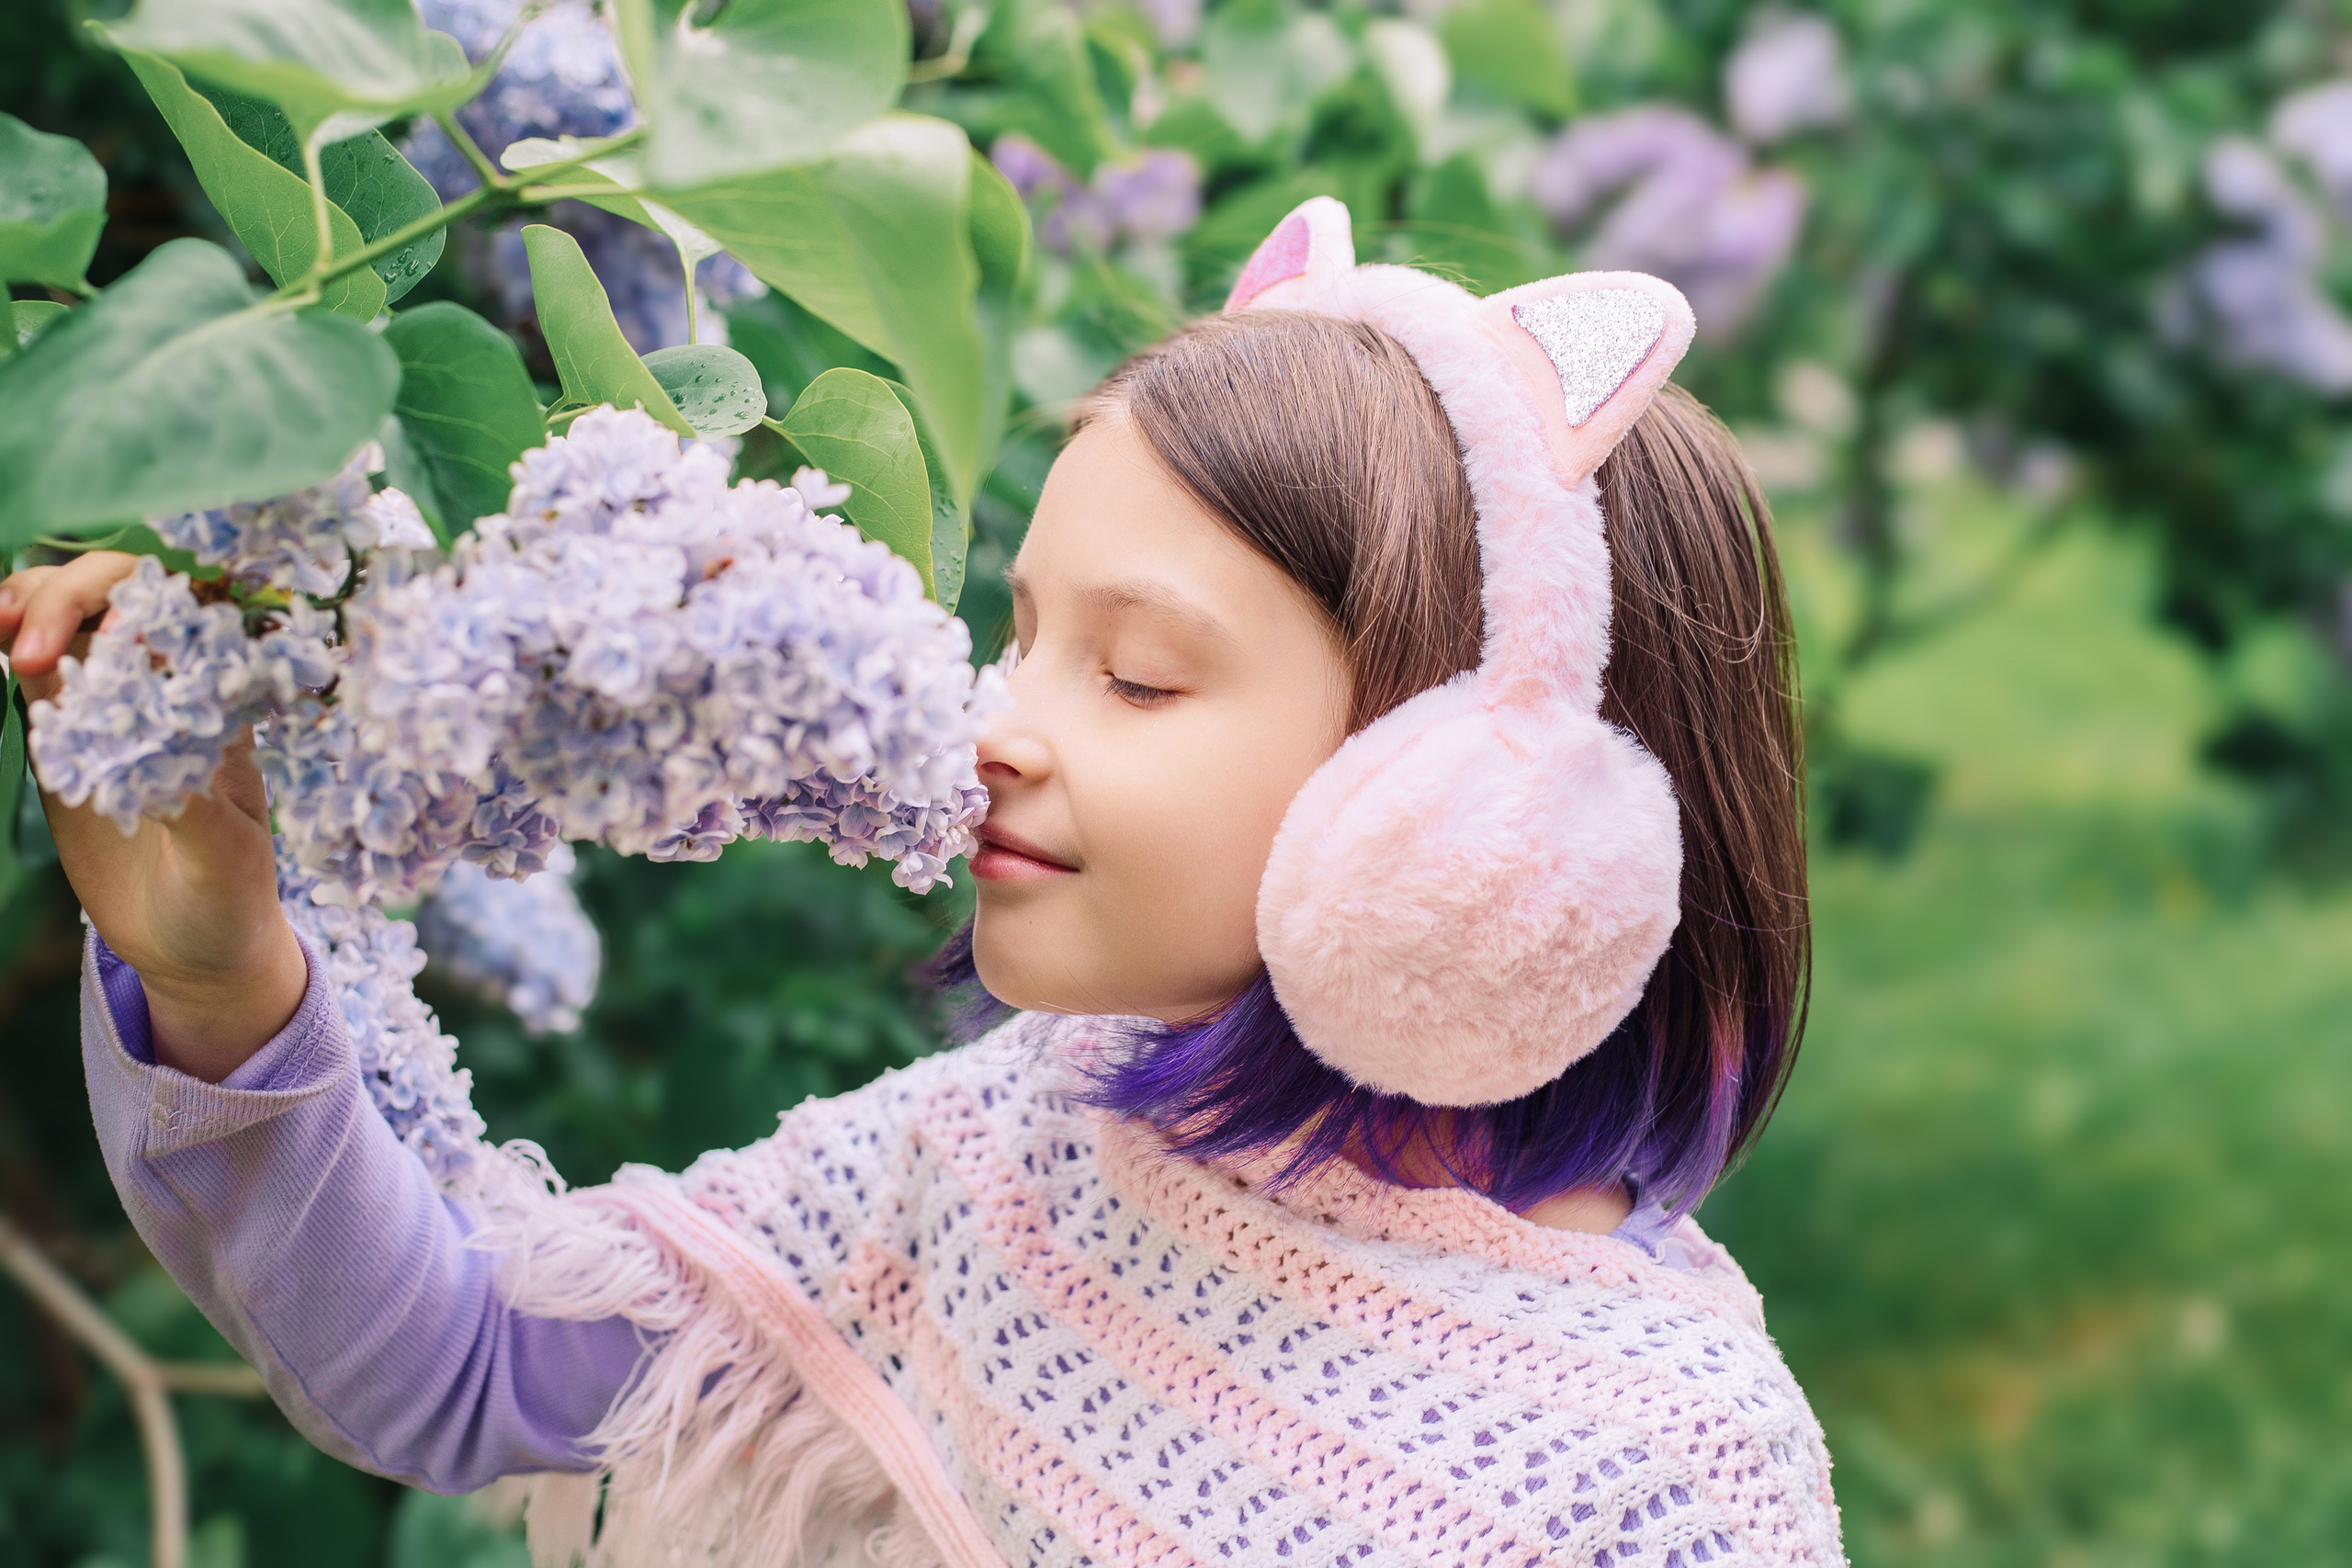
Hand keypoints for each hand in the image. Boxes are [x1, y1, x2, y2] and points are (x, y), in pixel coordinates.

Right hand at [1, 553, 306, 1081]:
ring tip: (2, 632)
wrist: (194, 948)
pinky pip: (37, 674)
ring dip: (32, 607)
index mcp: (225, 708)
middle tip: (24, 646)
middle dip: (69, 597)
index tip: (107, 636)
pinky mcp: (67, 739)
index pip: (191, 617)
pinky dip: (12, 645)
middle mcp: (171, 692)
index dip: (145, 604)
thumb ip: (195, 810)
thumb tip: (159, 757)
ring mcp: (115, 709)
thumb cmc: (229, 901)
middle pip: (121, 599)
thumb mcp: (222, 862)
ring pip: (71, 622)